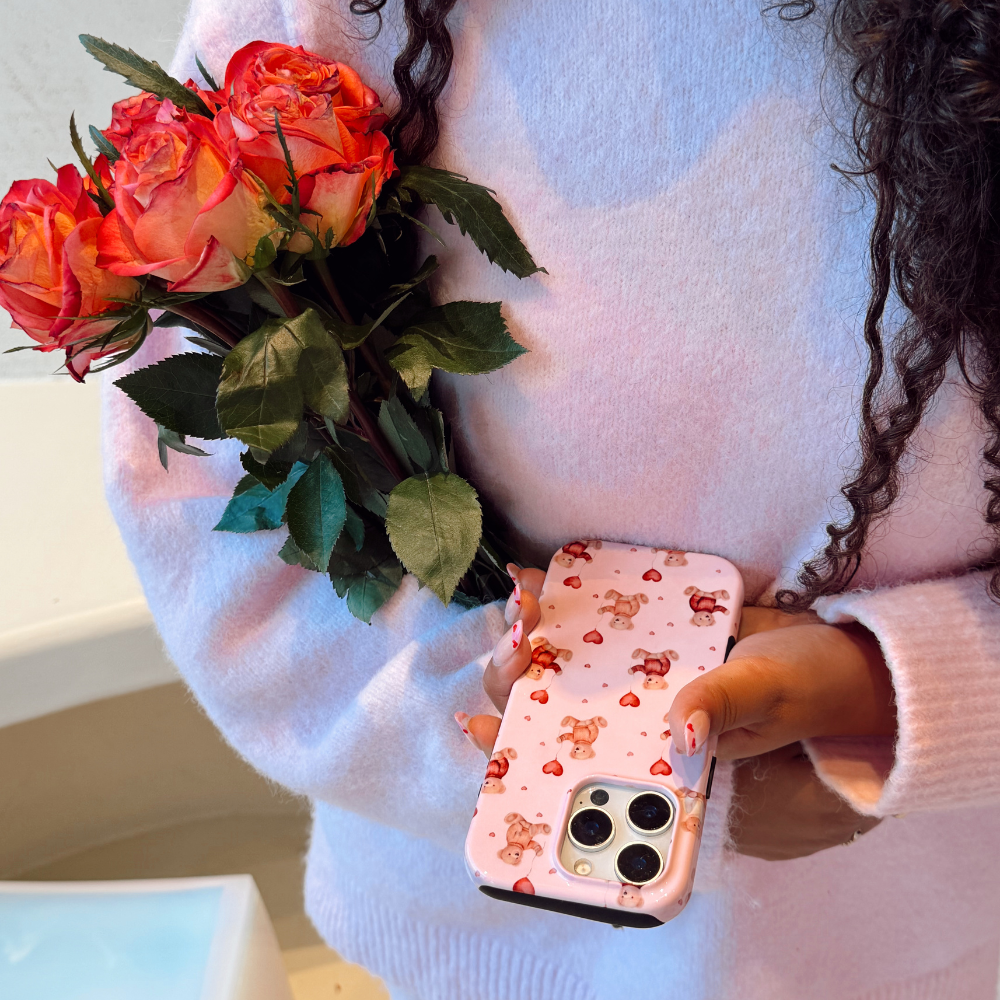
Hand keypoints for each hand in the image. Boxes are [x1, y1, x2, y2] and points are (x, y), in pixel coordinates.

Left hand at [455, 592, 894, 860]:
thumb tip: (682, 731)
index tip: (481, 729)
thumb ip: (726, 709)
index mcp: (659, 767)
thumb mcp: (772, 695)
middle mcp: (641, 731)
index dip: (519, 758)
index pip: (575, 774)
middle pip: (556, 719)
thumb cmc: (815, 689)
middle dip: (518, 686)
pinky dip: (569, 608)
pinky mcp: (651, 645)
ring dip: (534, 642)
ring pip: (568, 674)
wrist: (846, 654)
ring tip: (519, 603)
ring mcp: (642, 687)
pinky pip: (599, 631)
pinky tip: (541, 580)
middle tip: (512, 644)